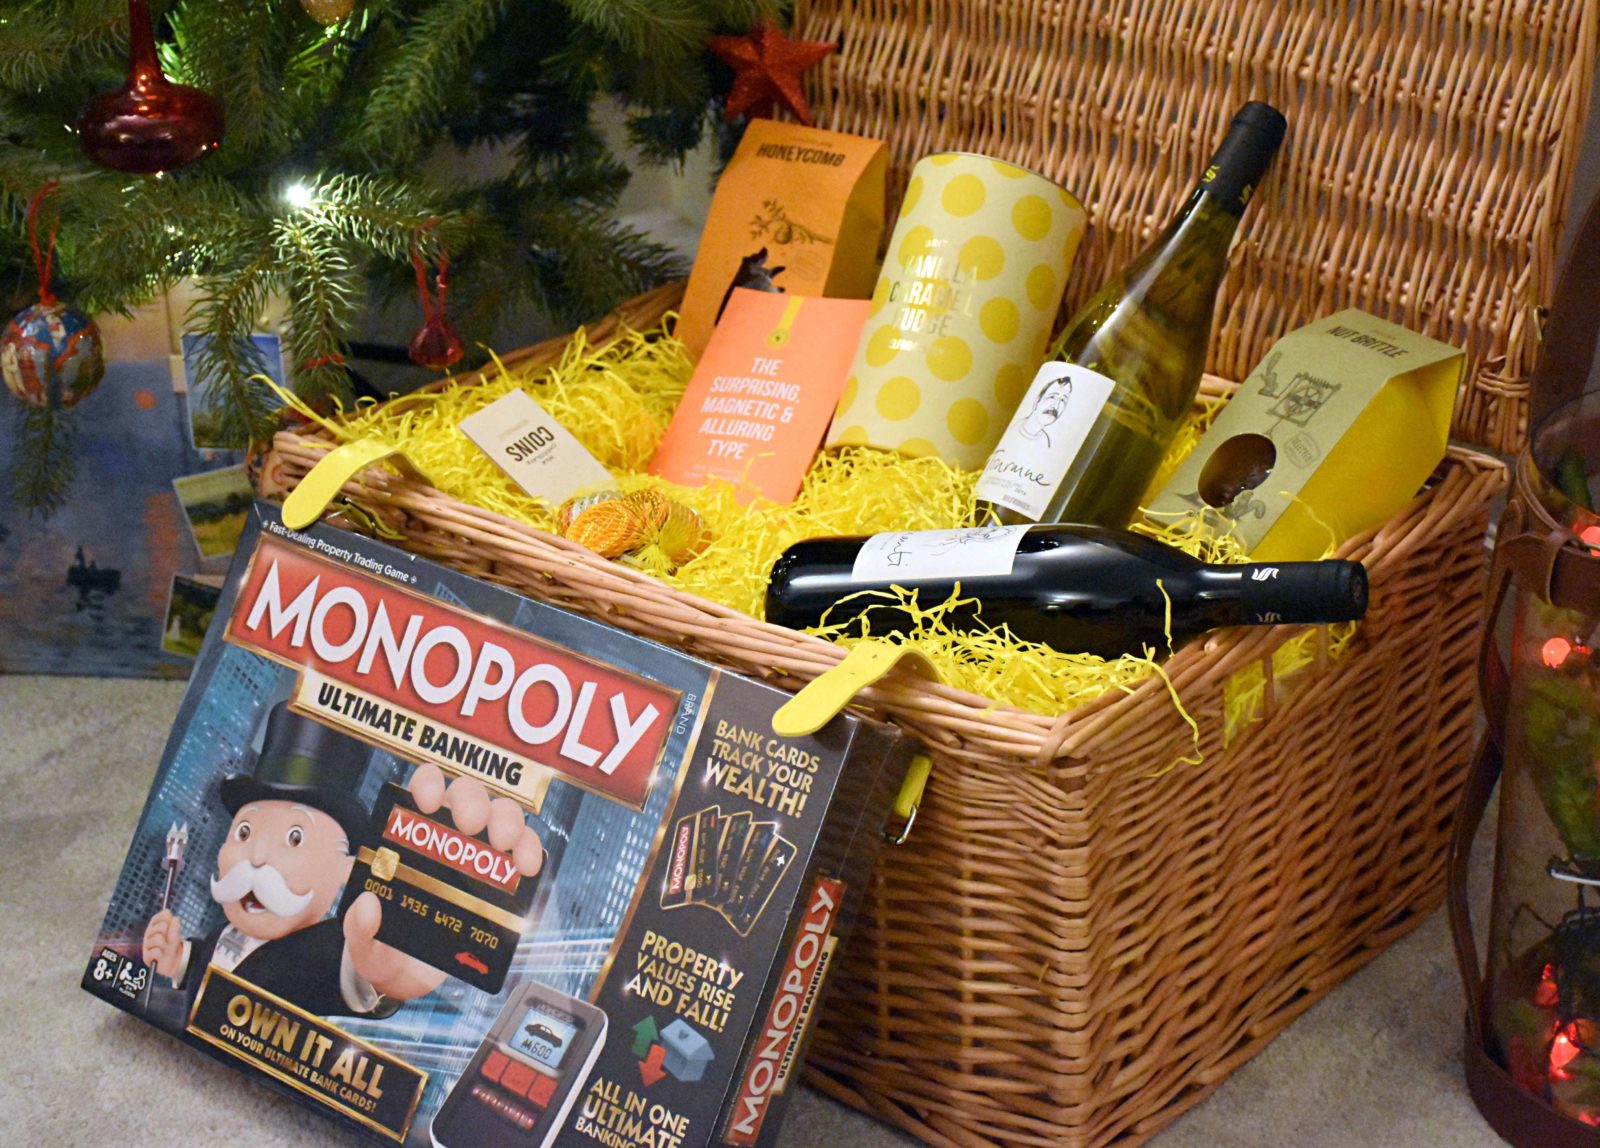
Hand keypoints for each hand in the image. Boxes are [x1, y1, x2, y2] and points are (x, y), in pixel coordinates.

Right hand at [142, 909, 183, 980]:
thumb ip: (174, 925)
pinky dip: (161, 954)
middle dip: (169, 933)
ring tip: (165, 949)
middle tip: (169, 940)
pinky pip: (156, 952)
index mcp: (155, 926)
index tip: (172, 924)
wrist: (173, 962)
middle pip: (162, 926)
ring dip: (166, 944)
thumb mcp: (175, 934)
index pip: (160, 916)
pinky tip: (160, 956)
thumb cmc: (172, 946)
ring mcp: (146, 945)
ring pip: (158, 939)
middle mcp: (149, 934)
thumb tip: (171, 915)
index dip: (168, 919)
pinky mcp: (146, 957)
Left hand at [343, 764, 542, 1000]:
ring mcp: (478, 855)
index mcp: (411, 836)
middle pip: (467, 795)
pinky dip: (531, 850)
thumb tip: (367, 905)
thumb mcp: (358, 941)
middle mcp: (448, 835)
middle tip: (472, 827)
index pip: (424, 789)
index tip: (428, 802)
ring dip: (509, 821)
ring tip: (507, 846)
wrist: (407, 978)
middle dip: (472, 801)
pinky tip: (528, 867)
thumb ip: (356, 927)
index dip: (429, 784)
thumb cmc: (381, 946)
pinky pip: (524, 849)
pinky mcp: (502, 878)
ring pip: (502, 813)